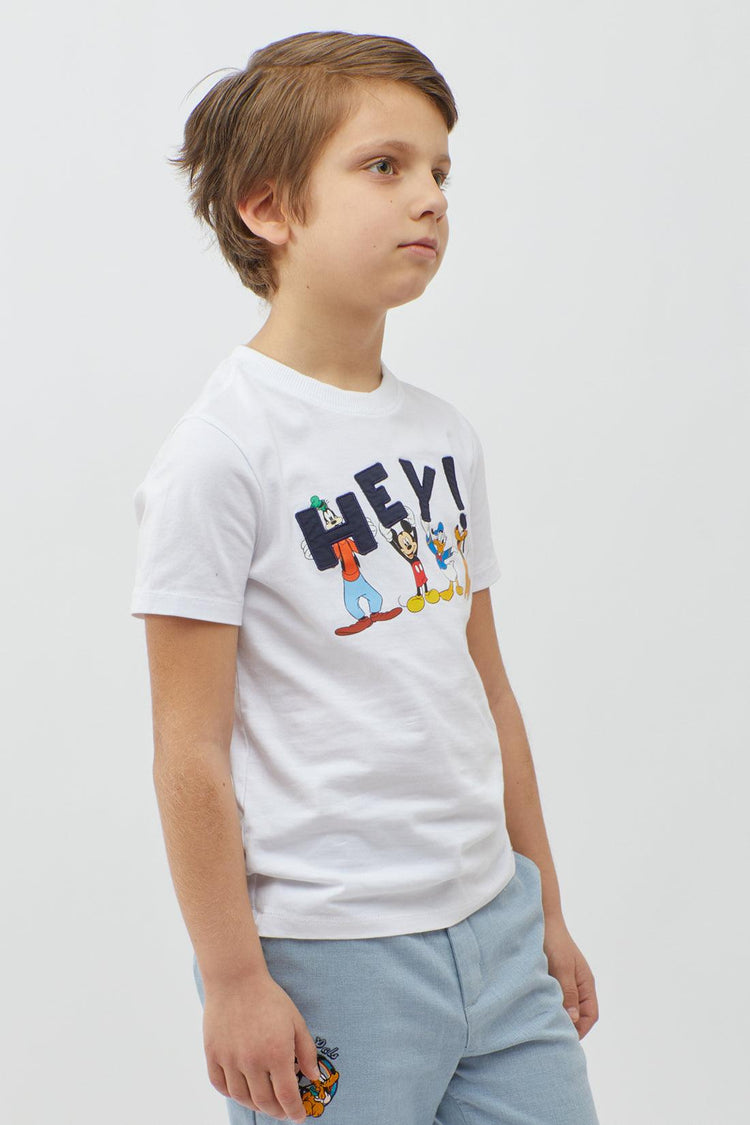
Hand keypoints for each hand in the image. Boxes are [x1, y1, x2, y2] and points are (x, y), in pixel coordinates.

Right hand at [201, 968, 319, 1121]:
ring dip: (256, 1106)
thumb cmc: (269, 998)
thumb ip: (306, 1052)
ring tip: (265, 1103)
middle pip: (265, 1102)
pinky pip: (221, 1085)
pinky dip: (233, 1093)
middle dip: (277, 1112)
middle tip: (284, 1112)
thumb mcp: (296, 1021)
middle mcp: (252, 1061)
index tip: (299, 1117)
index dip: (294, 1112)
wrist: (236, 980)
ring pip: (243, 1097)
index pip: (286, 1096)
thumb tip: (313, 1078)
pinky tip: (243, 1091)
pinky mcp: (213, 1055)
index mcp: (276, 1053)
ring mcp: (230, 1059)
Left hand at [542, 914, 598, 1039]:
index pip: (591, 1015)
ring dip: (557, 1015)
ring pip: (565, 1007)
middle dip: (568, 1025)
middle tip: (551, 1035)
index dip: (581, 1029)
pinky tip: (536, 1009)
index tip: (565, 1037)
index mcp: (586, 983)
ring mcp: (565, 981)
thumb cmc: (554, 941)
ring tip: (542, 1024)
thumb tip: (572, 1020)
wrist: (541, 919)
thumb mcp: (562, 967)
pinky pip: (554, 997)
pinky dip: (548, 1005)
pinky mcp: (551, 978)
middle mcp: (577, 985)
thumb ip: (568, 993)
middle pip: (578, 1014)